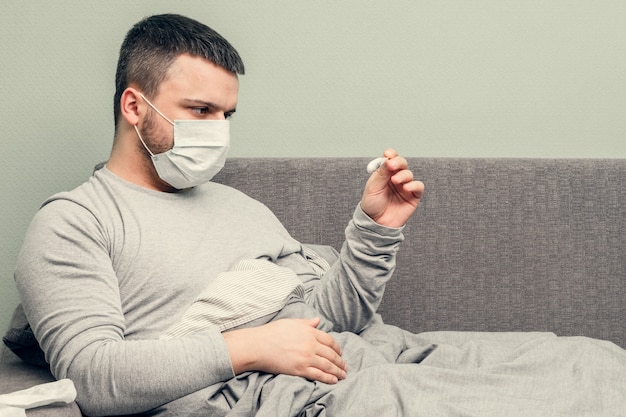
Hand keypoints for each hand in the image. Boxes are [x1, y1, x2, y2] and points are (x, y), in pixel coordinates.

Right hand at [223, 317, 347, 383]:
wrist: (258, 345)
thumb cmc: (272, 332)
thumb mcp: (291, 323)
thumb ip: (307, 323)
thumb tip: (318, 320)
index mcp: (309, 332)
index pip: (330, 341)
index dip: (337, 348)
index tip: (340, 353)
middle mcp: (310, 344)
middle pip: (331, 354)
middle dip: (340, 362)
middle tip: (345, 366)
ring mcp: (306, 357)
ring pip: (327, 365)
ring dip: (338, 371)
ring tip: (343, 375)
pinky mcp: (300, 369)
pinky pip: (318, 375)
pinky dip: (328, 378)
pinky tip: (334, 380)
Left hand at [361, 148, 424, 227]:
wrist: (376, 223)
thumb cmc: (372, 205)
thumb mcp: (373, 187)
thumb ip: (381, 173)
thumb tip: (388, 159)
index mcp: (385, 173)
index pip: (390, 159)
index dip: (391, 155)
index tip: (388, 155)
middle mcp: (396, 178)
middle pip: (402, 163)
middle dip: (398, 162)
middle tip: (392, 165)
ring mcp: (405, 186)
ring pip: (409, 174)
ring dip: (403, 175)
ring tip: (395, 181)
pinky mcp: (413, 196)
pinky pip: (418, 186)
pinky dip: (414, 185)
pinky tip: (406, 187)